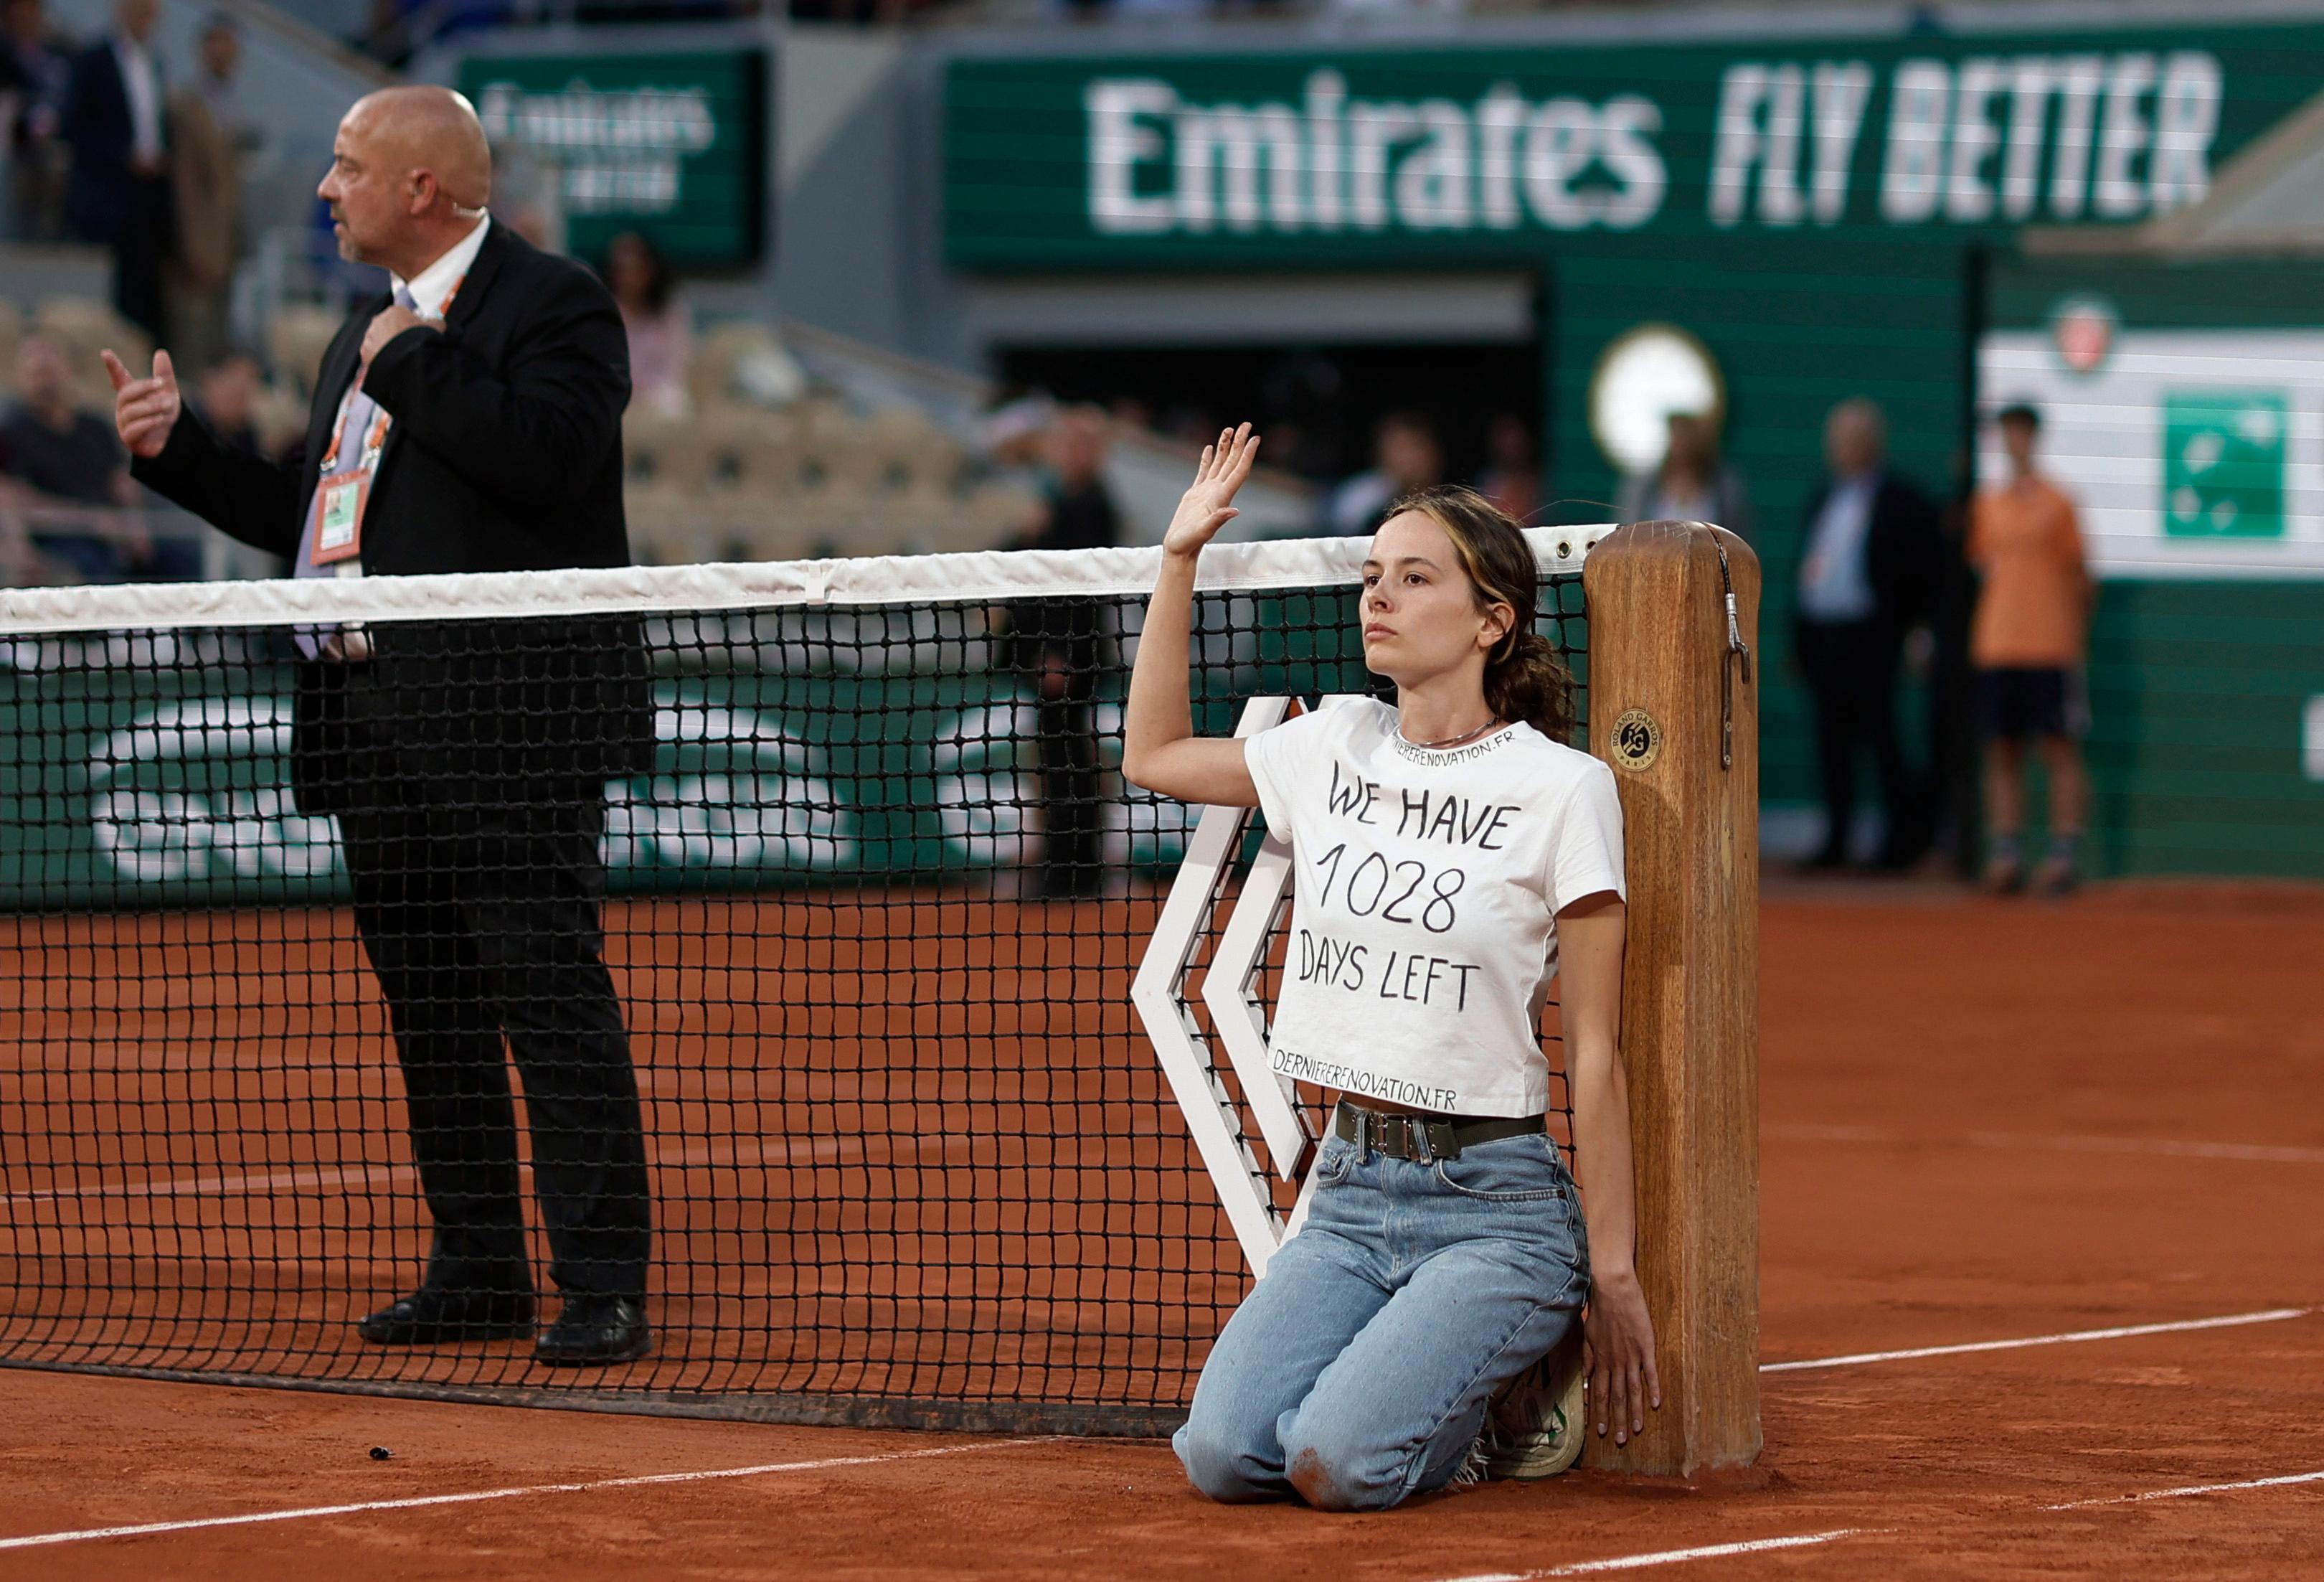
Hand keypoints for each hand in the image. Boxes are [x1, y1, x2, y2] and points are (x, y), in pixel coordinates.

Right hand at [102, 348, 178, 460]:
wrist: (174, 442)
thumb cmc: (165, 416)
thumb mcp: (169, 394)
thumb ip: (164, 376)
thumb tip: (161, 352)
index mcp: (132, 396)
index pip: (119, 379)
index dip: (113, 367)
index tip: (105, 353)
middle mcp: (124, 408)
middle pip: (125, 394)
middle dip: (143, 388)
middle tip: (161, 384)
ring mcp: (124, 424)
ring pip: (131, 412)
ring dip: (151, 407)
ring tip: (168, 405)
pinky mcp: (129, 439)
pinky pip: (132, 430)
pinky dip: (146, 423)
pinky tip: (158, 419)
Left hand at [361, 304, 433, 365]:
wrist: (407, 361)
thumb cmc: (421, 341)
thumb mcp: (436, 328)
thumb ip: (436, 323)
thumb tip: (438, 323)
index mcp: (395, 311)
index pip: (401, 314)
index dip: (410, 324)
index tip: (416, 334)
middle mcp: (379, 320)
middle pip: (387, 326)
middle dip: (395, 334)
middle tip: (407, 347)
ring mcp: (370, 336)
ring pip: (378, 340)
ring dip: (386, 346)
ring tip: (399, 358)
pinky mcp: (365, 352)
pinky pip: (372, 354)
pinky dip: (380, 358)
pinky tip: (391, 365)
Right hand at [1163, 423, 1259, 558]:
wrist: (1180, 549)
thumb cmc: (1190, 542)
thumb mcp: (1204, 531)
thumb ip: (1218, 520)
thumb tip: (1234, 511)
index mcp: (1221, 497)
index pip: (1238, 471)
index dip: (1248, 454)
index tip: (1255, 438)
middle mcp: (1218, 491)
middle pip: (1232, 462)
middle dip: (1240, 442)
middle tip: (1247, 424)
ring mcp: (1207, 492)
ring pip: (1219, 463)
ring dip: (1226, 446)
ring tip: (1230, 429)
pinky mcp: (1195, 494)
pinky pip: (1203, 470)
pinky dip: (1207, 457)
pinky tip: (1209, 447)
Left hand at [1582, 1267, 1661, 1446]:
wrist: (1613, 1289)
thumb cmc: (1599, 1310)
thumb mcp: (1588, 1335)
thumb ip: (1588, 1358)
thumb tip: (1586, 1378)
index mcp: (1601, 1360)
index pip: (1599, 1393)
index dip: (1600, 1413)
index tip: (1600, 1432)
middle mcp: (1615, 1362)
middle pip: (1615, 1397)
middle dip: (1617, 1420)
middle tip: (1620, 1441)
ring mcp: (1631, 1356)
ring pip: (1632, 1389)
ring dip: (1634, 1411)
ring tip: (1637, 1430)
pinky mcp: (1646, 1347)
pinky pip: (1650, 1372)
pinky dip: (1653, 1389)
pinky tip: (1656, 1404)